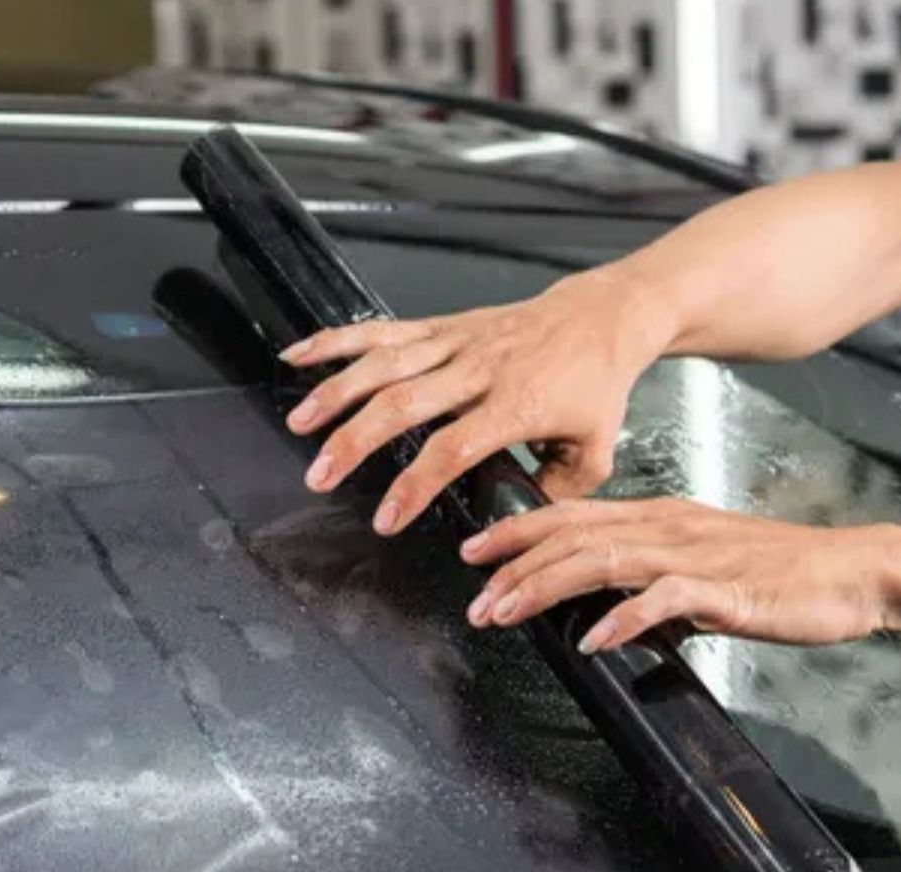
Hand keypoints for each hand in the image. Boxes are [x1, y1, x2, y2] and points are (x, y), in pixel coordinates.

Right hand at [281, 266, 671, 534]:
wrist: (601, 317)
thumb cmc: (595, 386)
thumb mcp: (596, 452)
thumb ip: (557, 493)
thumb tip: (517, 525)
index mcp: (516, 405)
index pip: (453, 447)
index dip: (415, 485)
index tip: (386, 519)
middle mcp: (480, 369)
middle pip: (404, 403)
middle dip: (355, 441)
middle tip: (320, 476)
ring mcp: (457, 343)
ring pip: (385, 362)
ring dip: (336, 391)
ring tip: (299, 424)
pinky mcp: (442, 325)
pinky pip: (382, 330)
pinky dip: (336, 341)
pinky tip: (298, 356)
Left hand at [457, 498, 900, 651]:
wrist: (852, 574)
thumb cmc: (782, 574)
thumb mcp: (703, 570)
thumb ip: (655, 583)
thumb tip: (610, 611)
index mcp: (661, 519)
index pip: (574, 517)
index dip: (518, 532)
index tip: (472, 552)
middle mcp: (668, 528)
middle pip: (573, 537)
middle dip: (515, 566)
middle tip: (472, 596)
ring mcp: (694, 556)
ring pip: (602, 561)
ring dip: (546, 588)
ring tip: (505, 613)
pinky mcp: (724, 588)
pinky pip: (662, 600)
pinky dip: (622, 618)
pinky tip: (592, 640)